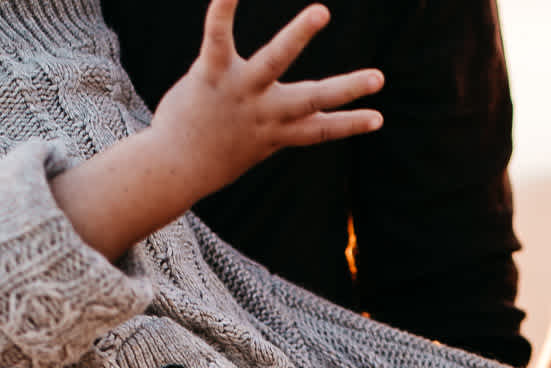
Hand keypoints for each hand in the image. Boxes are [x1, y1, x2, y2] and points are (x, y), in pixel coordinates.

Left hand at [152, 1, 384, 200]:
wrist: (172, 168)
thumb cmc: (209, 155)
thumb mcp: (249, 144)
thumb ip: (271, 128)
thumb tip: (287, 123)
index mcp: (277, 132)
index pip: (321, 130)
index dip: (351, 124)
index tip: (379, 118)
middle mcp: (265, 113)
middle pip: (312, 100)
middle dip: (347, 89)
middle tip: (379, 77)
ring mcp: (240, 92)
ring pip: (275, 61)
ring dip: (299, 35)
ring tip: (322, 12)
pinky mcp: (210, 74)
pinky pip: (218, 36)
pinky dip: (223, 9)